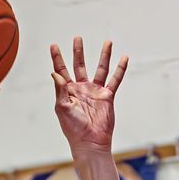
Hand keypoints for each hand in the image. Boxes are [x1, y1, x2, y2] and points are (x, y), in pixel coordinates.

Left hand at [50, 37, 127, 153]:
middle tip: (77, 37)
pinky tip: (124, 58)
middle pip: (79, 65)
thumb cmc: (73, 127)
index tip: (54, 45)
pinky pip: (115, 80)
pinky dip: (120, 69)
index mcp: (67, 91)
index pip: (61, 70)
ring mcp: (95, 92)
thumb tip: (54, 72)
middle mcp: (81, 89)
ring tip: (108, 42)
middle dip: (78, 52)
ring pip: (100, 69)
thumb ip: (60, 89)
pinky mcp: (107, 97)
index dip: (57, 58)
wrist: (89, 141)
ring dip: (104, 56)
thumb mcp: (62, 107)